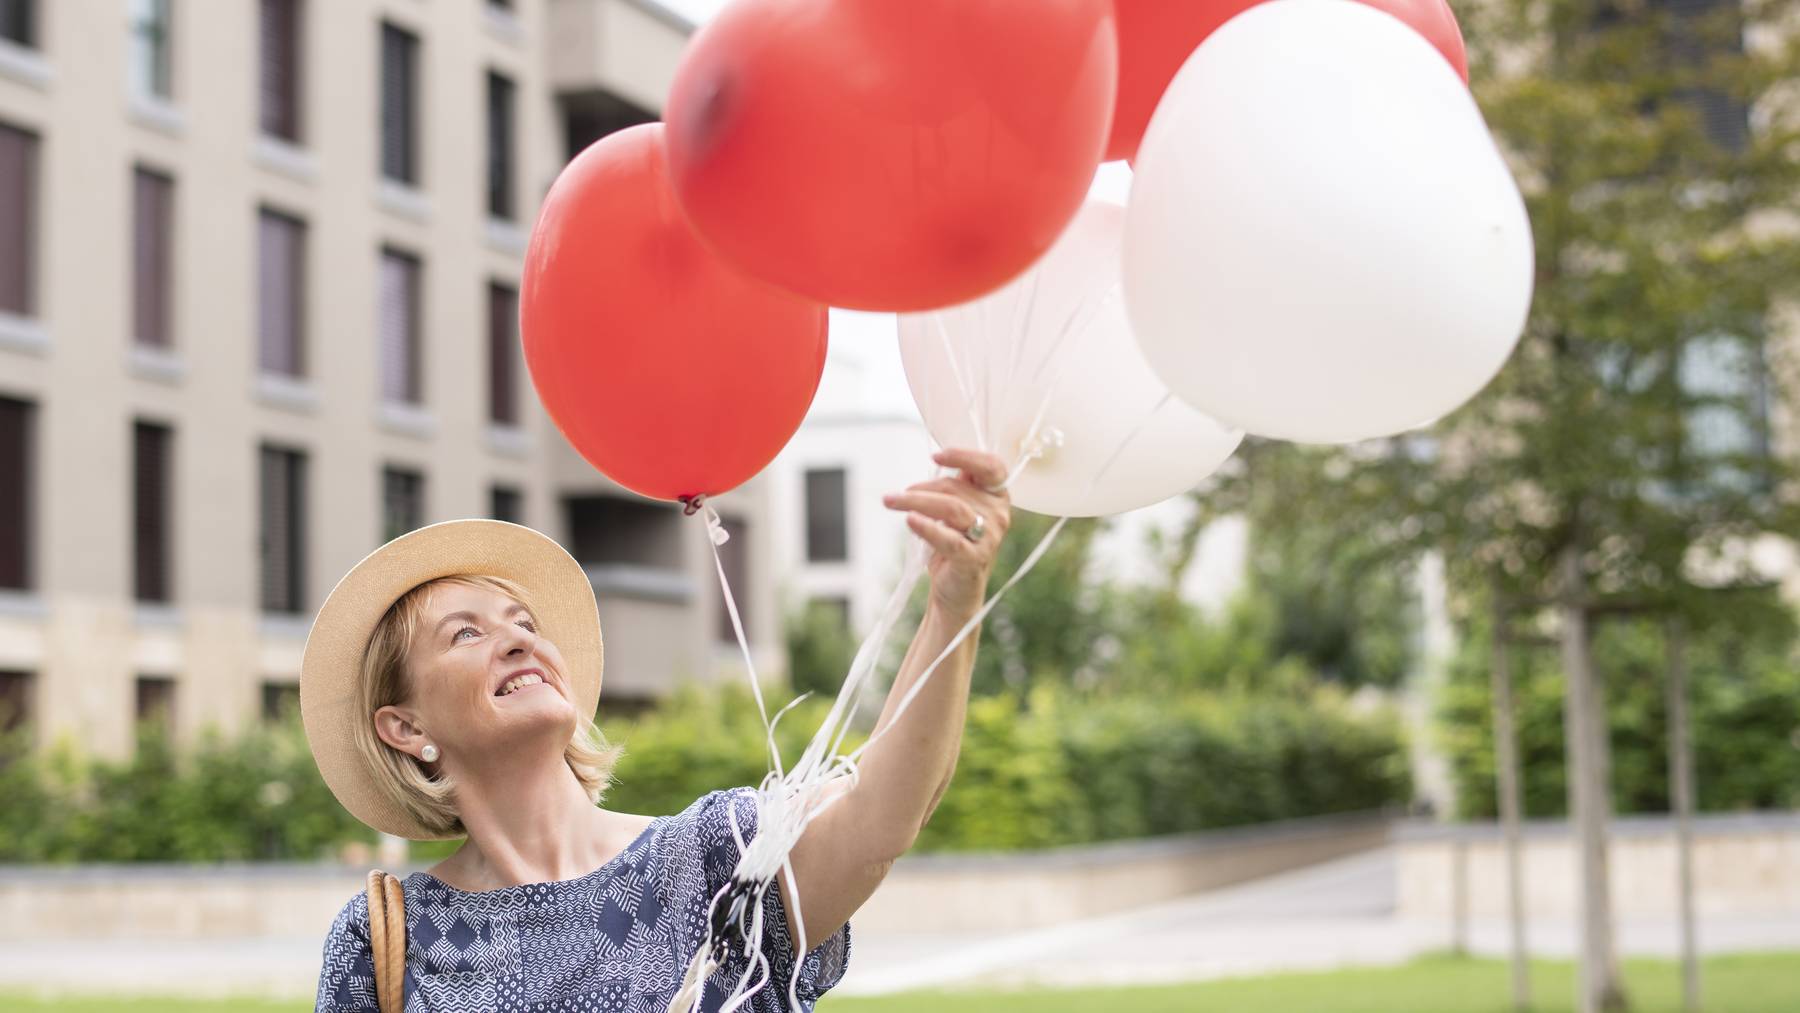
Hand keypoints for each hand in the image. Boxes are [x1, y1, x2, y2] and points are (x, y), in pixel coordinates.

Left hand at [882, 448, 1011, 619]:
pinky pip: (949, 539)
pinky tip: (910, 521)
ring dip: (915, 502)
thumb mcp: (957, 509)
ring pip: (951, 508)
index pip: (992, 466)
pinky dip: (927, 528)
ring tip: (891, 502)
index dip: (965, 456)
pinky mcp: (974, 559)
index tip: (936, 457)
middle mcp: (999, 515)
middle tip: (894, 496)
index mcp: (998, 497)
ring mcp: (989, 538)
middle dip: (921, 488)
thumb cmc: (954, 543)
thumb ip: (956, 485)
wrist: (956, 589)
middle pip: (957, 488)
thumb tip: (940, 459)